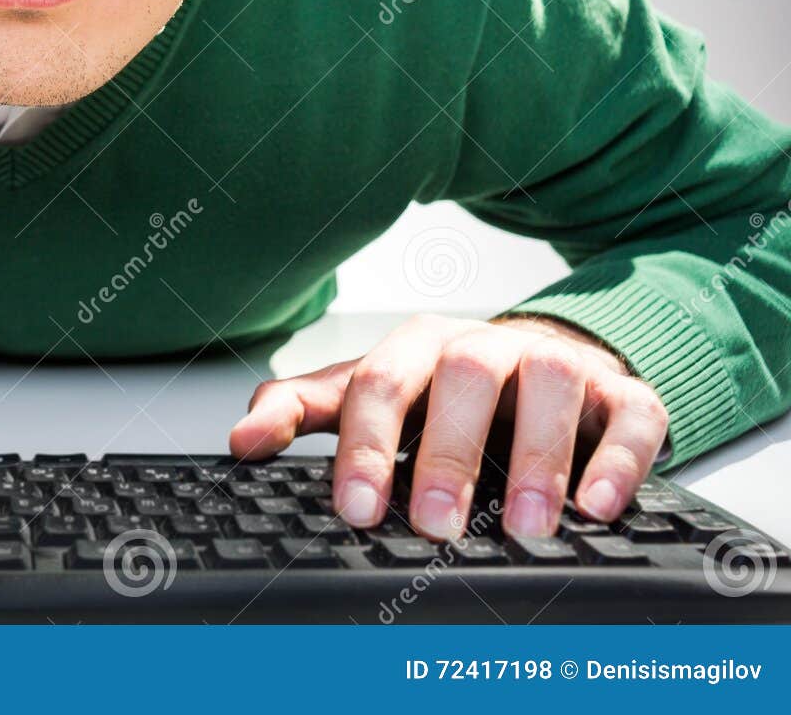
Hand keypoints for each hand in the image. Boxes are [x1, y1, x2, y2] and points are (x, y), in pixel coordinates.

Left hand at [229, 313, 668, 539]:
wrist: (534, 361)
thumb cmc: (440, 391)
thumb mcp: (365, 395)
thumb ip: (302, 412)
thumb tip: (241, 440)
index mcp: (416, 347)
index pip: (380, 384)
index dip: (364, 447)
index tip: (355, 508)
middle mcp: (485, 346)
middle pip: (464, 378)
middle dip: (449, 454)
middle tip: (435, 525)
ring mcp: (557, 363)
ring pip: (551, 385)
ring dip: (540, 458)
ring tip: (525, 526)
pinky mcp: (619, 393)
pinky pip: (630, 413)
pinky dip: (618, 458)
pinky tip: (597, 506)